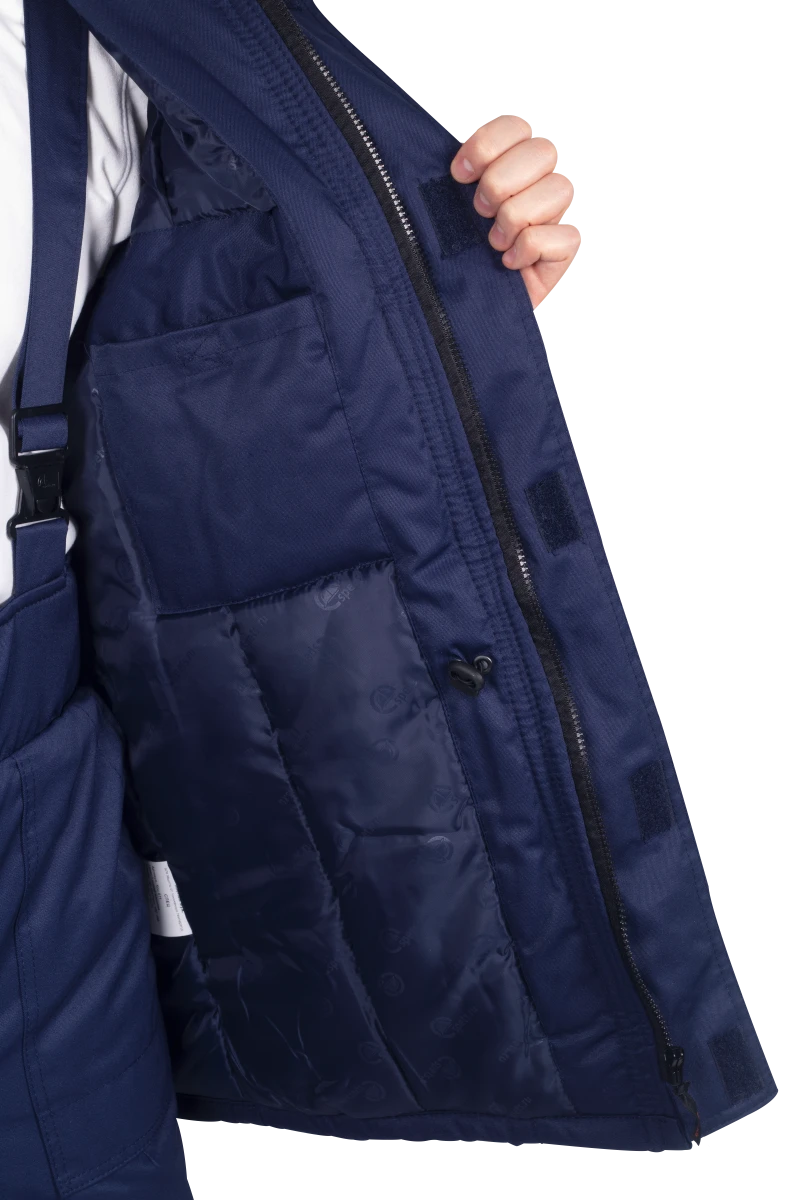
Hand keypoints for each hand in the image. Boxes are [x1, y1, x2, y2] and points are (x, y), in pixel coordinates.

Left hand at [450, 115, 579, 308]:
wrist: (464, 306)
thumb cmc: (457, 255)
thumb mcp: (448, 210)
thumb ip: (456, 179)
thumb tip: (451, 165)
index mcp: (511, 163)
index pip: (517, 126)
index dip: (486, 146)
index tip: (458, 176)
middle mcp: (539, 184)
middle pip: (542, 150)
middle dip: (501, 182)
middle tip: (479, 211)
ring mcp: (555, 216)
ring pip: (558, 188)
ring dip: (515, 217)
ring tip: (493, 242)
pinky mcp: (564, 250)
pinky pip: (561, 236)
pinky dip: (528, 250)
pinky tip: (509, 263)